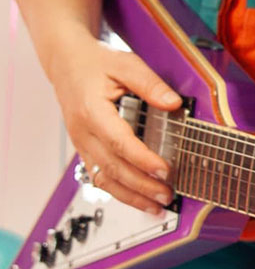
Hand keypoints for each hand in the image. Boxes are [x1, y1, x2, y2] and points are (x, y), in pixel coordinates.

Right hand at [49, 27, 181, 212]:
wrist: (67, 63)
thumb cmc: (97, 62)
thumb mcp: (126, 64)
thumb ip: (150, 84)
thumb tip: (174, 103)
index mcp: (92, 111)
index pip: (120, 142)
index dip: (143, 159)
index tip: (165, 170)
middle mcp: (83, 133)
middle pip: (112, 168)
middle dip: (140, 186)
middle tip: (166, 195)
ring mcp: (81, 144)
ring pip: (103, 179)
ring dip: (129, 196)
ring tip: (155, 205)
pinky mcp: (84, 148)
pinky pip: (99, 175)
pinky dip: (118, 190)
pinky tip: (136, 197)